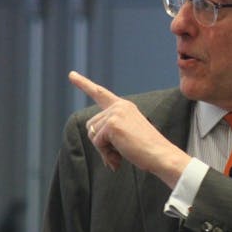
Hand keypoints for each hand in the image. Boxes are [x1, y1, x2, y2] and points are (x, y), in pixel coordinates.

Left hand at [69, 71, 190, 185]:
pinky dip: (106, 153)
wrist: (160, 155)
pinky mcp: (112, 124)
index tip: (71, 75)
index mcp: (124, 106)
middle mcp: (119, 106)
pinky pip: (97, 142)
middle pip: (92, 125)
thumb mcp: (127, 134)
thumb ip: (109, 131)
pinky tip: (119, 156)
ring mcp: (115, 114)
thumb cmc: (146, 149)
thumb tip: (93, 136)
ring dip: (103, 149)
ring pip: (93, 134)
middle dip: (101, 143)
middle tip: (117, 154)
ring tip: (120, 155)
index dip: (84, 84)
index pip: (100, 93)